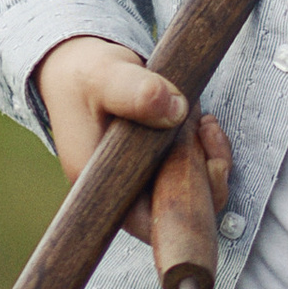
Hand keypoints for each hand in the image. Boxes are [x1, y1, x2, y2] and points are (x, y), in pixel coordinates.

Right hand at [36, 37, 231, 247]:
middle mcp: (122, 189)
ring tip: (205, 124)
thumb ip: (133, 91)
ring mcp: (141, 177)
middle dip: (205, 182)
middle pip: (174, 213)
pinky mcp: (157, 162)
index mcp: (99, 184)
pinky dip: (207, 150)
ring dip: (209, 162)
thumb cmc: (84, 75)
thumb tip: (174, 109)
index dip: (178, 209)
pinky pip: (192, 171)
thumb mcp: (104, 77)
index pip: (144, 224)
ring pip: (188, 193)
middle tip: (205, 133)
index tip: (193, 167)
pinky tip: (204, 124)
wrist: (78, 64)